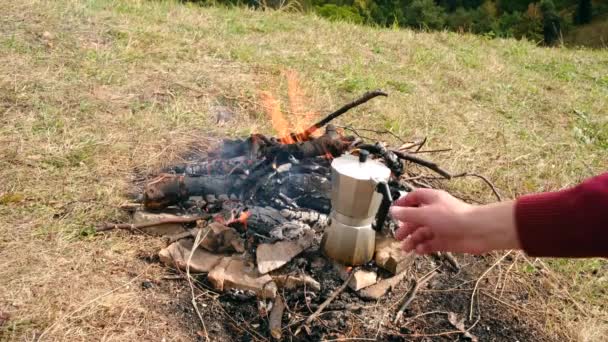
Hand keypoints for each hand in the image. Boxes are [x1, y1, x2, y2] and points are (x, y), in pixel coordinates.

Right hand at [390, 189, 519, 254]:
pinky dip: (424, 247)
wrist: (478, 232)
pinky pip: (431, 243)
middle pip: (416, 218)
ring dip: (413, 240)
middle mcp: (436, 212)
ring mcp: (441, 227)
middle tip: (397, 237)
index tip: (393, 211)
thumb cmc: (453, 217)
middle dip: (406, 227)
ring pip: (423, 233)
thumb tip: (393, 211)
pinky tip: (418, 251)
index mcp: (432, 199)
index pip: (414, 198)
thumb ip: (408, 214)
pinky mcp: (446, 240)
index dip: (403, 203)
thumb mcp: (425, 214)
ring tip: (405, 249)